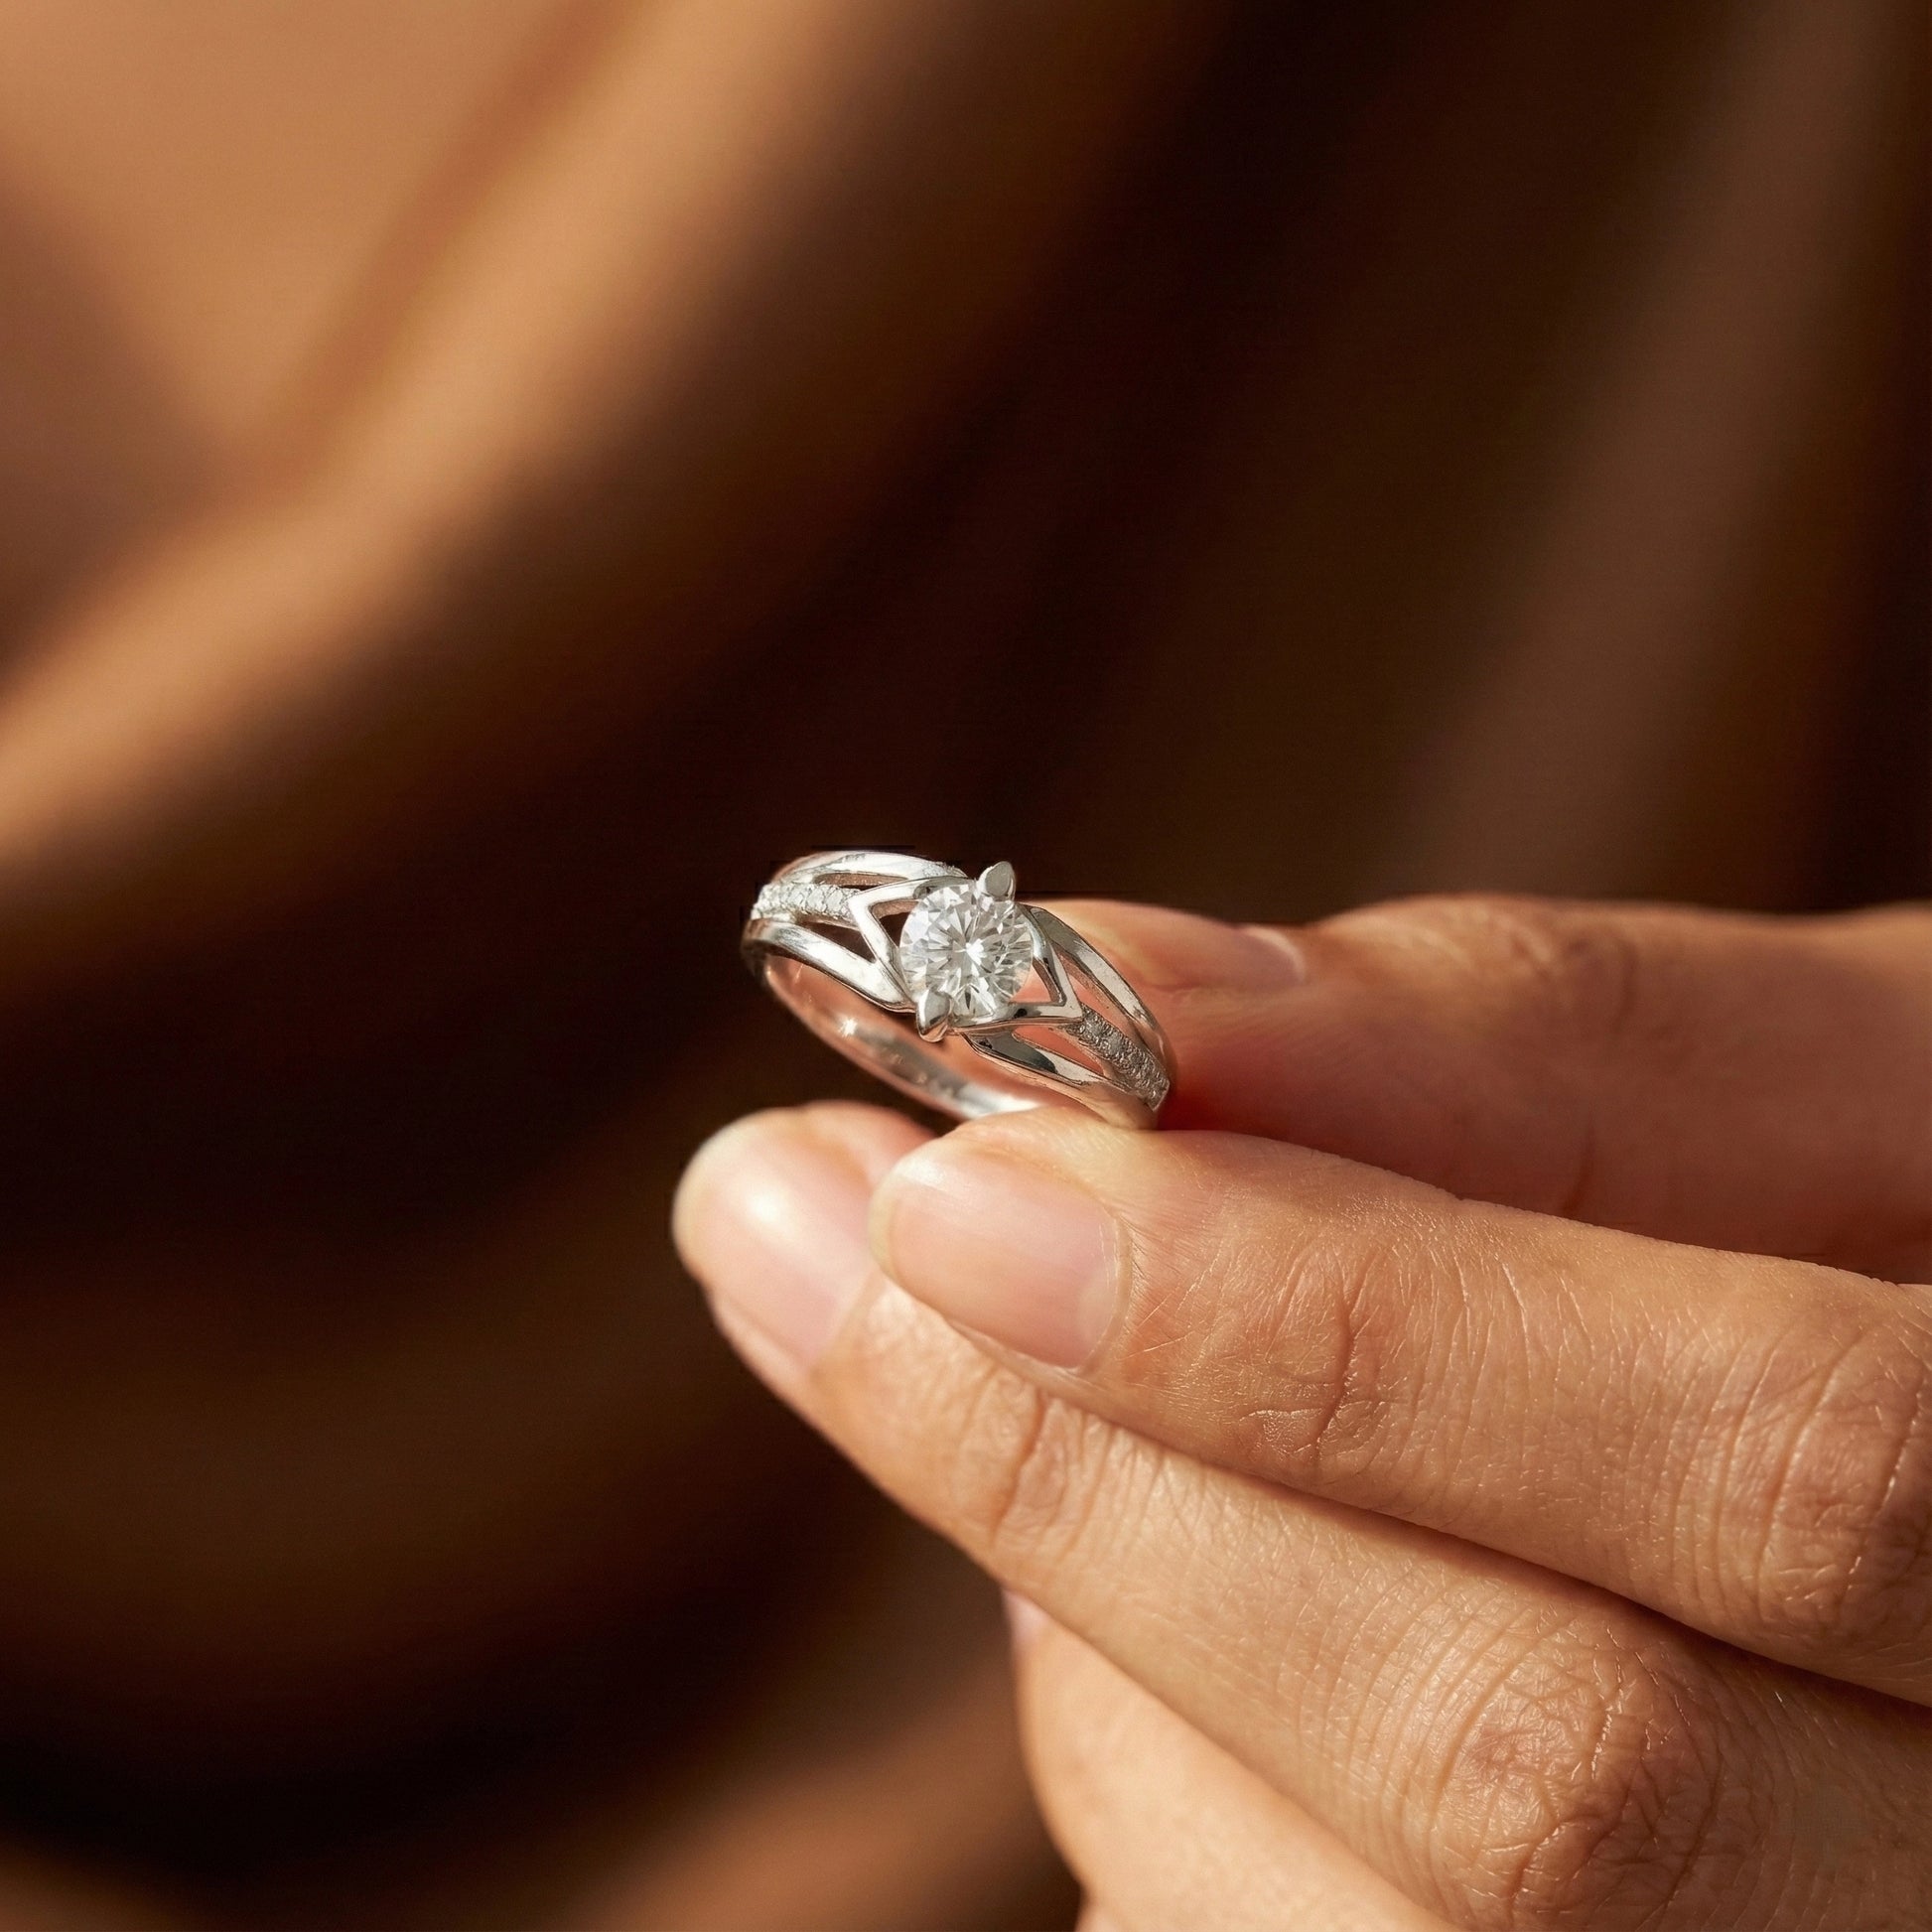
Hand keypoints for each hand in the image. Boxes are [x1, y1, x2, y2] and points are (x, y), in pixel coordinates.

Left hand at [676, 894, 1931, 1928]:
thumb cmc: (1922, 1220)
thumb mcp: (1845, 1083)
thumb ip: (1530, 1046)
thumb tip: (1112, 997)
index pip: (1779, 1476)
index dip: (1339, 1327)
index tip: (956, 1168)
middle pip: (1539, 1774)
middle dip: (1097, 1479)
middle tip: (786, 1222)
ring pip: (1356, 1924)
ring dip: (1102, 1617)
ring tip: (1008, 1371)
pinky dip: (1137, 1753)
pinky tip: (1140, 1581)